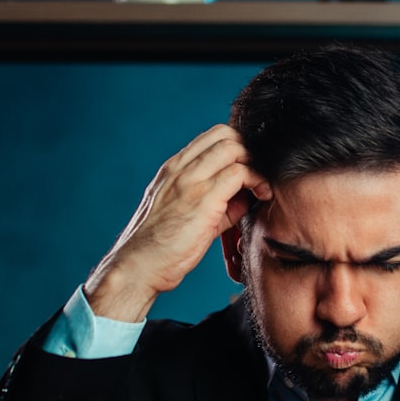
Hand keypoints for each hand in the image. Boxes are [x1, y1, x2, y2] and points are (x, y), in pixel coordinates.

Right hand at [84, 125, 271, 321]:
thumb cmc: (160, 248)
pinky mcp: (203, 198)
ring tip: (261, 188)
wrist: (138, 266)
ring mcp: (190, 181)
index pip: (211, 137)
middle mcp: (180, 168)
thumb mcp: (185, 215)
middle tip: (257, 177)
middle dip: (248, 152)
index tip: (247, 170)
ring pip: (233, 148)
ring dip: (255, 165)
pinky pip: (239, 173)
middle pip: (225, 134)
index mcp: (173, 169)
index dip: (236, 148)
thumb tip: (245, 197)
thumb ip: (216, 202)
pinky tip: (261, 196)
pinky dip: (257, 181)